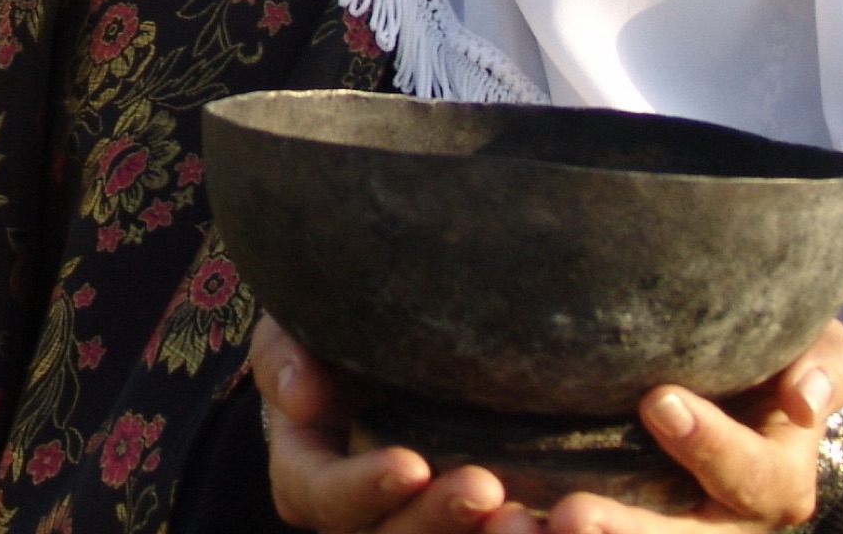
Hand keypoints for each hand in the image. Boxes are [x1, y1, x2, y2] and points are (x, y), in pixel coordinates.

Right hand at [251, 313, 508, 532]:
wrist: (391, 347)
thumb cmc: (331, 335)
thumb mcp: (294, 330)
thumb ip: (284, 354)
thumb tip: (302, 401)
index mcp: (307, 476)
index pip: (323, 494)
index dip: (362, 488)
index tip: (409, 465)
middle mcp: (359, 517)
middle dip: (434, 520)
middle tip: (483, 486)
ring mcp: (412, 524)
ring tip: (521, 509)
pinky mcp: (465, 524)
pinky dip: (520, 532)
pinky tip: (558, 516)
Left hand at [546, 320, 842, 533]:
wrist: (754, 399)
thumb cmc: (782, 365)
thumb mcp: (817, 357)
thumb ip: (819, 370)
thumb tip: (803, 400)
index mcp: (774, 483)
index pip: (750, 476)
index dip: (710, 445)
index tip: (658, 401)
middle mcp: (724, 525)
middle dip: (627, 533)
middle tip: (573, 515)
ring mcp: (671, 531)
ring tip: (517, 526)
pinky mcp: (622, 525)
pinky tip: (496, 521)